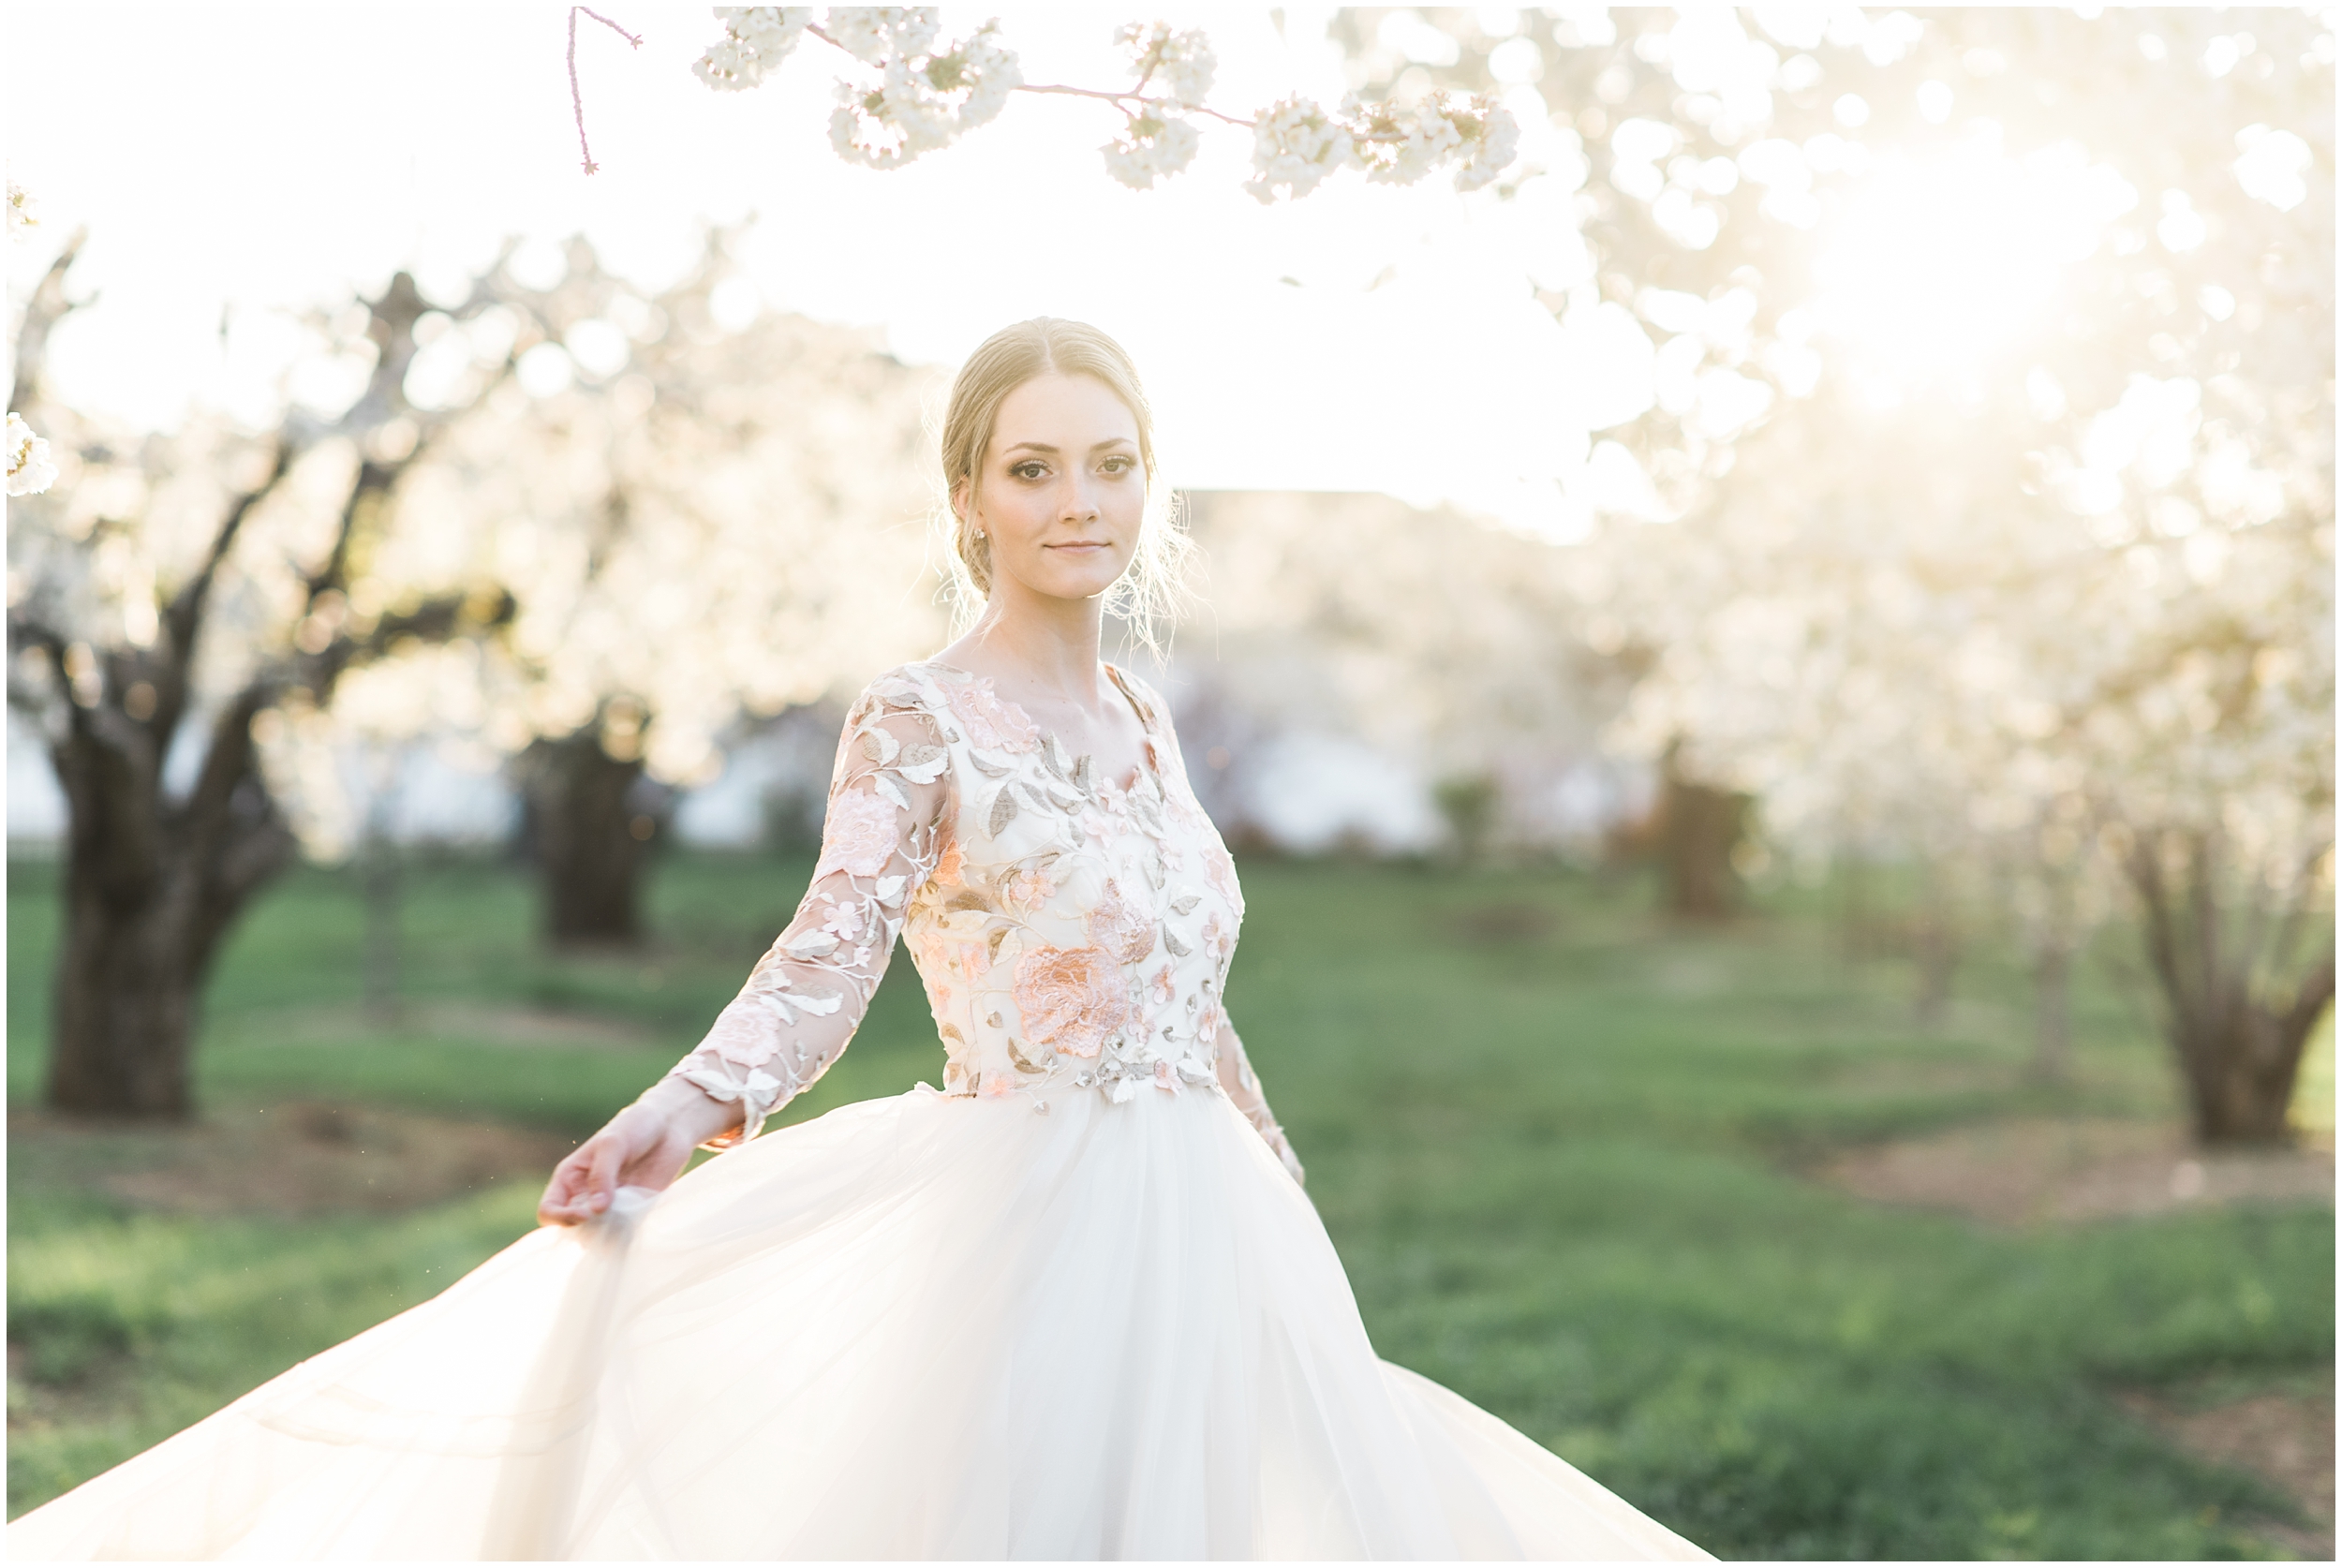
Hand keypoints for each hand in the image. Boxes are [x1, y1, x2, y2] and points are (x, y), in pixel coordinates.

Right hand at [537, 1078, 741, 1226]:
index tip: (584, 1215)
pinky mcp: (633, 1212)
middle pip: (573, 1229)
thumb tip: (596, 1210)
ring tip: (626, 1220)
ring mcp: (610, 1207)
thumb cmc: (634, 1127)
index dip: (560, 1218)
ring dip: (609, 1235)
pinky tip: (639, 1223)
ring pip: (598, 1236)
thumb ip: (602, 1175)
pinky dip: (628, 1235)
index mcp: (570, 1179)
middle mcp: (585, 1197)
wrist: (670, 1126)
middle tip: (609, 1220)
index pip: (549, 1209)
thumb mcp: (613, 1144)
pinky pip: (624, 1233)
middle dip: (587, 1231)